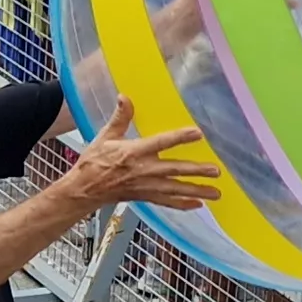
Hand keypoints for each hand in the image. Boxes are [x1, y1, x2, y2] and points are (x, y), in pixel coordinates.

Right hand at [62, 99, 225, 210]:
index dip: (180, 137)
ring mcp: (146, 186)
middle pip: (175, 169)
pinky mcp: (146, 197)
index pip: (161, 142)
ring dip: (197, 191)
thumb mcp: (105, 136)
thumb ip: (120, 117)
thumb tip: (125, 97)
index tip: (198, 133)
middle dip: (196, 171)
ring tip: (216, 193)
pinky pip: (168, 202)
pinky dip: (183, 204)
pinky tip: (199, 204)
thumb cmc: (95, 161)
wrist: (85, 189)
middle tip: (216, 171)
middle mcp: (144, 170)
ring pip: (176, 189)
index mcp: (134, 152)